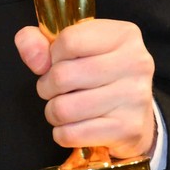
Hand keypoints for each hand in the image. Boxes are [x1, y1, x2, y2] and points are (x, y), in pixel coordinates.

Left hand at [14, 18, 156, 160]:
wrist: (134, 114)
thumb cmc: (97, 75)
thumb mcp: (71, 47)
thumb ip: (40, 42)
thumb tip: (33, 56)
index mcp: (123, 35)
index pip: (68, 41)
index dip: (51, 55)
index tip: (58, 62)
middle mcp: (136, 63)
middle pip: (62, 76)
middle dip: (47, 86)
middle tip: (57, 90)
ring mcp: (134, 97)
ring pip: (63, 109)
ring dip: (54, 111)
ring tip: (66, 106)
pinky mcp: (128, 129)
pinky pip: (71, 134)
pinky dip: (63, 133)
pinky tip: (76, 125)